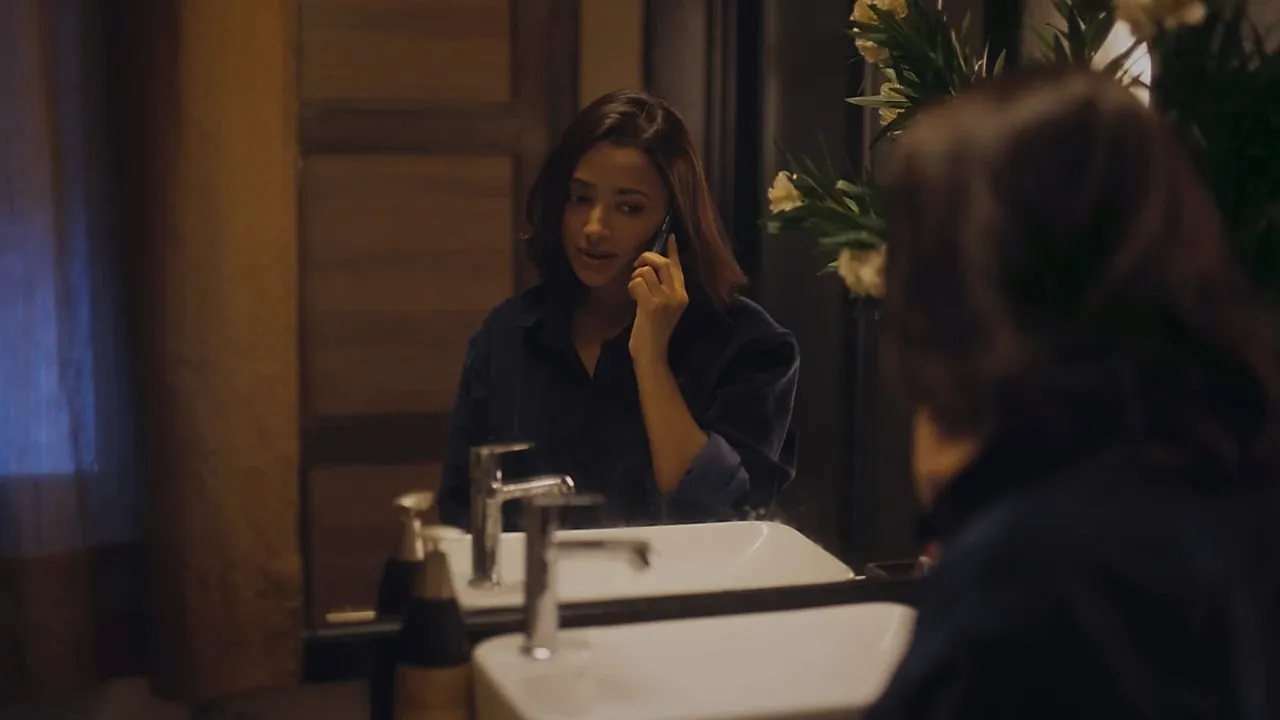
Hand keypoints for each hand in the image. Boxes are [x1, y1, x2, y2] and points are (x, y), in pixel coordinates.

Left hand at [628, 234, 687, 363]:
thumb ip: (663, 289)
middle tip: (636, 264)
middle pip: (661, 263)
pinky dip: (631, 287)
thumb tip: (653, 268)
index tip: (669, 236)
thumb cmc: (654, 332)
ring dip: (635, 276)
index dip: (672, 250)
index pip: (678, 267)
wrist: (652, 354)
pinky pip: (637, 282)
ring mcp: (665, 300)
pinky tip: (632, 298)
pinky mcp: (651, 305)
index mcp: (683, 295)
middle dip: (646, 258)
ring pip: (646, 271)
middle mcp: (677, 295)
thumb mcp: (664, 308)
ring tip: (635, 289)